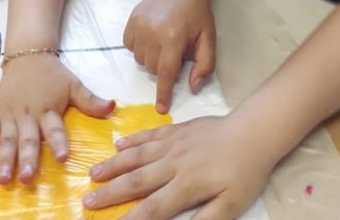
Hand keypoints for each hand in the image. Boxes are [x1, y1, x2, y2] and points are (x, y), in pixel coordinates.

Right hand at [0, 54, 114, 183]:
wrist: (28, 55)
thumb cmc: (53, 74)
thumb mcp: (73, 84)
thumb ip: (91, 100)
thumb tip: (113, 106)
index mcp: (48, 108)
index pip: (55, 128)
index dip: (58, 142)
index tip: (62, 157)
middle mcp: (28, 113)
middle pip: (28, 138)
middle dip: (27, 158)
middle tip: (27, 178)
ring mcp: (10, 113)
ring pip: (7, 138)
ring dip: (5, 158)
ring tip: (4, 178)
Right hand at [83, 112, 274, 219]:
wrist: (252, 131)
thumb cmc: (244, 172)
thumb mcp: (231, 205)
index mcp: (186, 185)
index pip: (152, 208)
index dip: (129, 219)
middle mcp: (173, 164)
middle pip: (136, 180)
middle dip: (110, 192)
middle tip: (87, 199)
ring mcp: (173, 143)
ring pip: (137, 155)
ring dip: (114, 165)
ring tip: (93, 172)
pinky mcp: (177, 129)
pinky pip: (150, 135)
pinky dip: (133, 140)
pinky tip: (119, 144)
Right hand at [123, 0, 215, 112]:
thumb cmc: (197, 14)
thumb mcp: (208, 39)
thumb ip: (204, 65)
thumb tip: (193, 88)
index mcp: (173, 38)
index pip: (165, 73)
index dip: (163, 93)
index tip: (161, 108)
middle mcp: (152, 32)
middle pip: (152, 69)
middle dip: (163, 67)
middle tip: (175, 52)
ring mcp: (139, 25)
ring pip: (140, 60)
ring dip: (151, 59)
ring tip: (164, 43)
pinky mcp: (131, 20)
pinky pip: (129, 47)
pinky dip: (139, 48)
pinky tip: (151, 38)